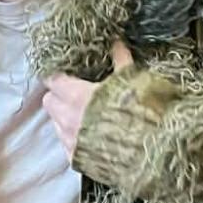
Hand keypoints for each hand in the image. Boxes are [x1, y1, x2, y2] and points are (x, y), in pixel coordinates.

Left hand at [44, 42, 134, 159]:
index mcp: (76, 96)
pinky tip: (89, 136)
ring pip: (55, 123)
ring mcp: (70, 141)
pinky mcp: (77, 160)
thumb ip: (121, 61)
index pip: (53, 80)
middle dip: (58, 96)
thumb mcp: (132, 81)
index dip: (59, 75)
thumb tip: (117, 42)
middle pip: (49, 101)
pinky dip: (73, 137)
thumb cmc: (142, 112)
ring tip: (85, 115)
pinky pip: (66, 145)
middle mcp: (67, 119)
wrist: (152, 153)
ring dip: (64, 117)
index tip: (67, 73)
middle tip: (74, 93)